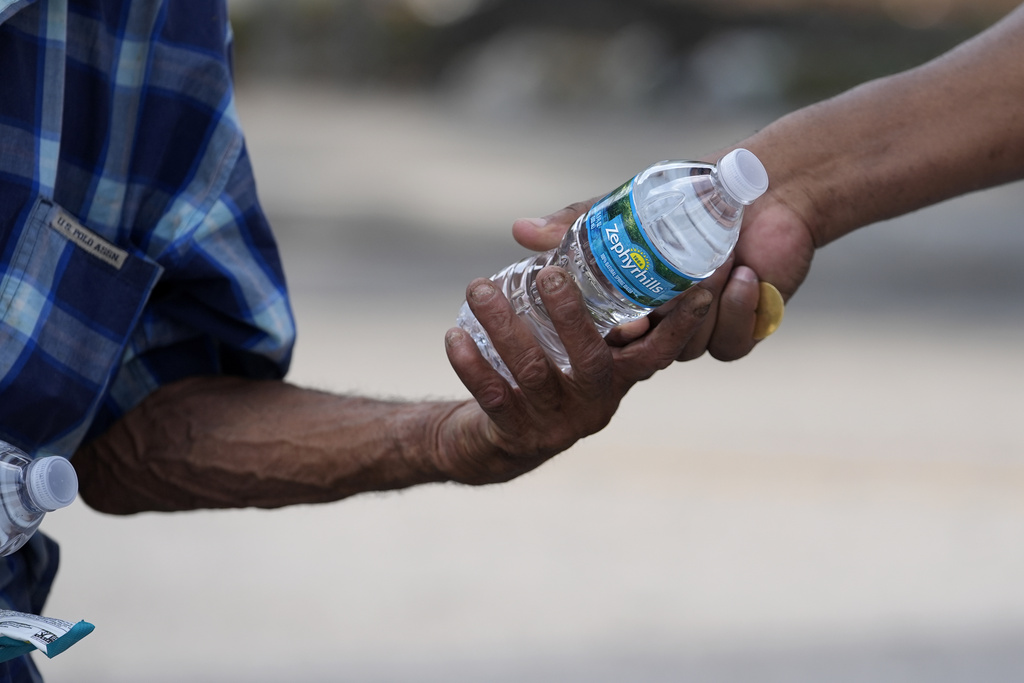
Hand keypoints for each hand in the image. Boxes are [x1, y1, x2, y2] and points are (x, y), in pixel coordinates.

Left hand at [441, 266, 712, 484]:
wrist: (494, 441)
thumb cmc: (538, 367)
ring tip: (478, 288)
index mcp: (617, 374)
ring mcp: (559, 424)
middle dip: (572, 316)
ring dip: (504, 326)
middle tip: (548, 273)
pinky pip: (495, 399)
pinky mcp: (518, 438)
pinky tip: (454, 335)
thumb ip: (559, 279)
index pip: (657, 350)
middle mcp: (597, 402)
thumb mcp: (559, 329)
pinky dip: (472, 366)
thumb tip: (526, 228)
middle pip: (594, 362)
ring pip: (534, 375)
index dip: (681, 323)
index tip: (699, 287)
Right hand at [510, 193, 814, 361]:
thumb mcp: (626, 210)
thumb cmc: (693, 199)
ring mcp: (699, 332)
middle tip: (654, 307)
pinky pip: (729, 343)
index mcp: (629, 304)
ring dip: (704, 305)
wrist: (766, 190)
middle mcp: (661, 326)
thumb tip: (518, 230)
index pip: (606, 338)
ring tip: (721, 258)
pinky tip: (747, 275)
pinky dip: (739, 308)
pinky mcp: (739, 332)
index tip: (615, 320)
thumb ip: (575, 225)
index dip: (605, 338)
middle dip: (652, 330)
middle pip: (645, 352)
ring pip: (689, 347)